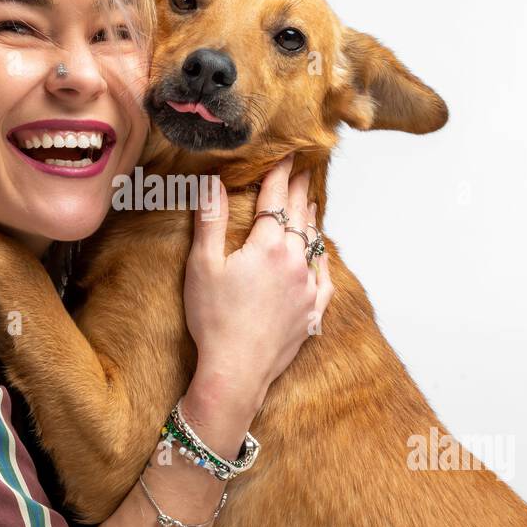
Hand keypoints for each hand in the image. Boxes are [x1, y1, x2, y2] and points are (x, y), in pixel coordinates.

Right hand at [182, 153, 333, 419]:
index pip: (276, 198)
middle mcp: (295, 261)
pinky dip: (322, 259)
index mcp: (268, 246)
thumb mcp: (202, 266)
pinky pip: (324, 277)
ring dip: (312, 220)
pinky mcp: (313, 312)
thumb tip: (213, 181)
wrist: (236, 372)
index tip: (286, 154)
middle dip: (300, 190)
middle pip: (300, 216)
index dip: (279, 173)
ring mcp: (308, 287)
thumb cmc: (213, 320)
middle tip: (304, 169)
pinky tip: (319, 255)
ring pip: (315, 244)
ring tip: (310, 203)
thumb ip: (209, 221)